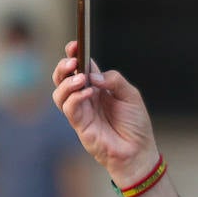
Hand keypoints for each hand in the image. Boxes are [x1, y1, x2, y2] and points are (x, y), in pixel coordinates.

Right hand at [51, 42, 158, 185]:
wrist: (138, 152)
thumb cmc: (135, 125)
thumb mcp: (131, 95)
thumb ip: (114, 80)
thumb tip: (93, 75)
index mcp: (98, 88)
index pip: (81, 67)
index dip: (74, 55)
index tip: (74, 45)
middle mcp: (86, 98)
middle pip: (63, 79)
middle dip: (63, 67)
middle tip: (72, 60)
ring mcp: (81, 112)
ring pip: (59, 94)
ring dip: (66, 83)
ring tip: (80, 79)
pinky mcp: (80, 126)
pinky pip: (69, 109)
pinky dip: (74, 98)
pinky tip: (87, 93)